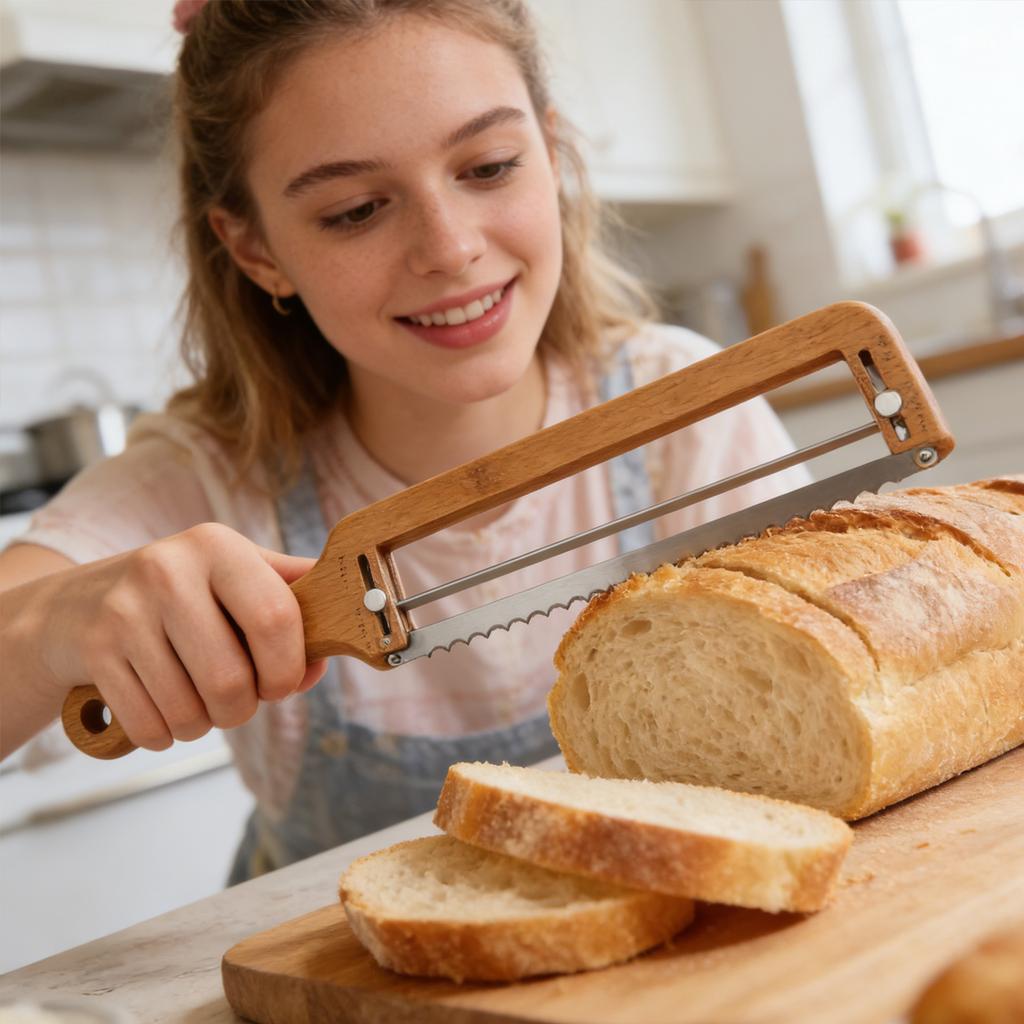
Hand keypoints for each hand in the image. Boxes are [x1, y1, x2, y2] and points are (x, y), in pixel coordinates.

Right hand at [42, 524, 327, 749]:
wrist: (77, 604)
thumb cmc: (181, 596)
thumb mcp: (237, 576)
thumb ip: (294, 603)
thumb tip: (326, 654)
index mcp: (218, 546)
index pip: (276, 619)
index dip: (288, 668)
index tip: (282, 683)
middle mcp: (168, 570)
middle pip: (231, 680)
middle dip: (243, 709)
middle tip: (235, 700)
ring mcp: (125, 610)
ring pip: (190, 711)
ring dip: (202, 724)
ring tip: (195, 699)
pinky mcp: (93, 651)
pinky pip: (150, 727)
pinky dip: (164, 734)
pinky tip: (160, 706)